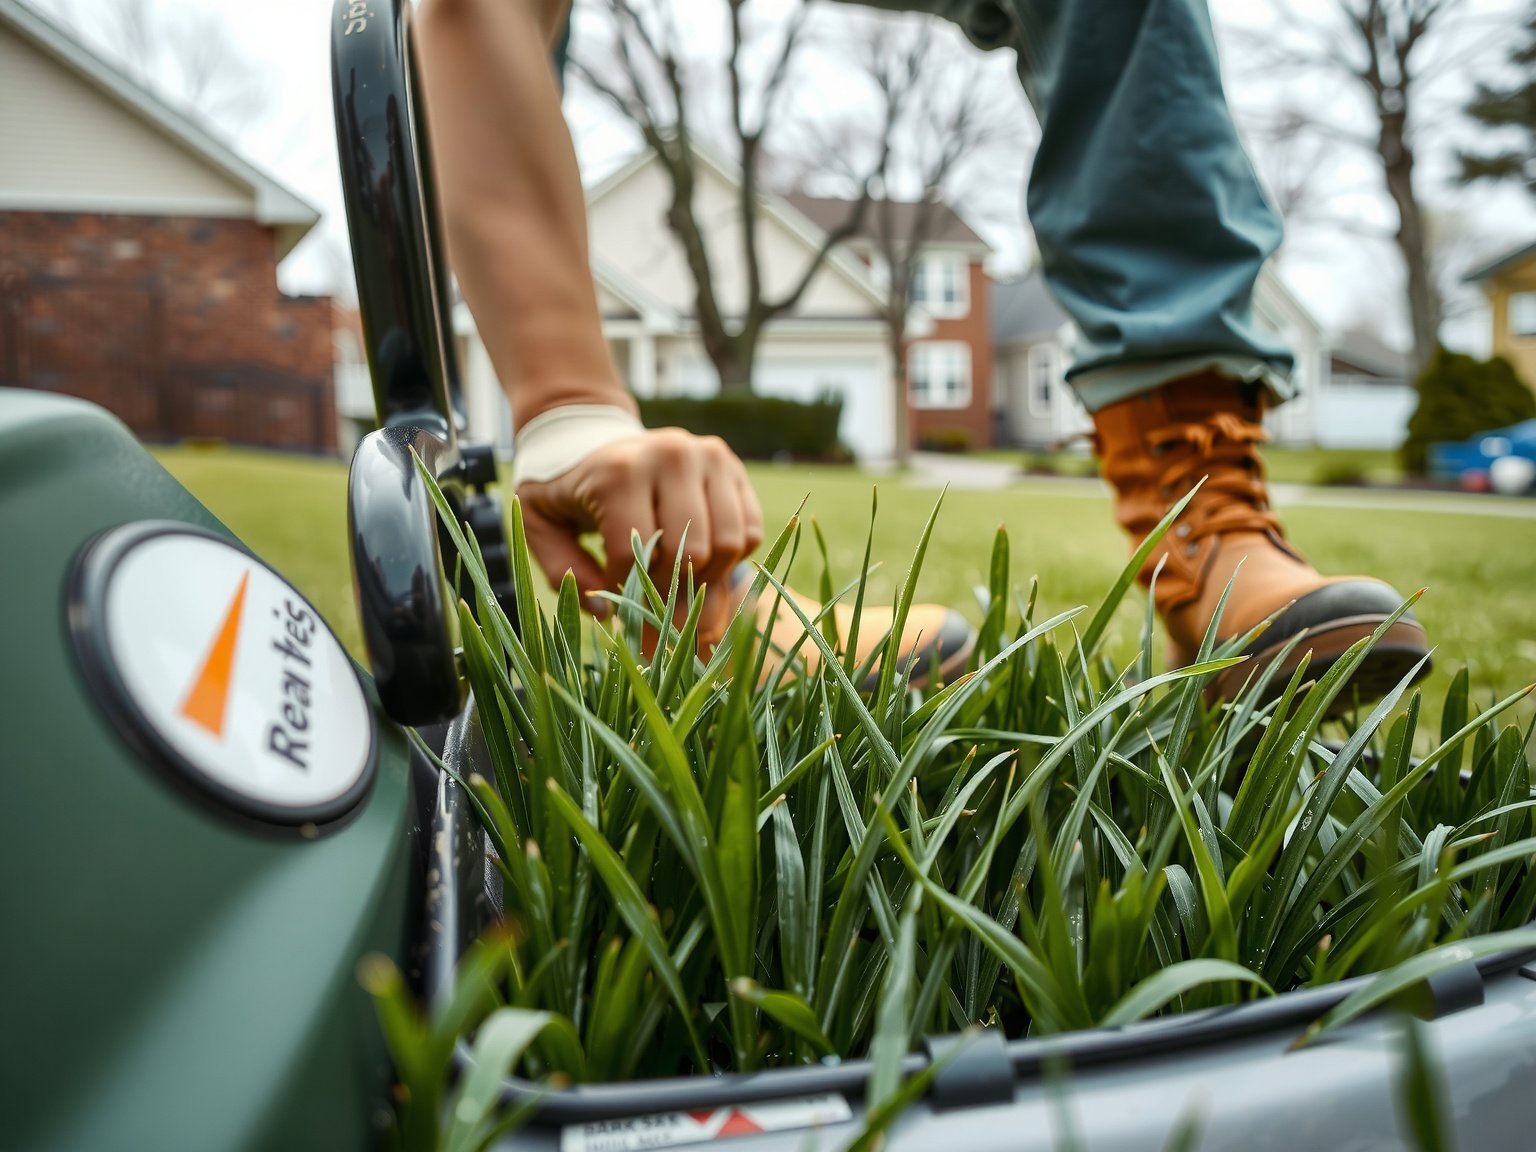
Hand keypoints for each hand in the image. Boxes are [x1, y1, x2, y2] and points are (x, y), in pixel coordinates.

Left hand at [516, 428, 764, 644]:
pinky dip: (731, 559)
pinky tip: (701, 562)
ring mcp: (708, 457)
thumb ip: (563, 570)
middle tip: (653, 604)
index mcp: (621, 472)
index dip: (626, 590)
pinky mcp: (732, 467)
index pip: (637, 555)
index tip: (615, 598)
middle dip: (671, 590)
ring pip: (729, 544)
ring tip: (678, 588)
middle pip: (692, 552)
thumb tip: (609, 610)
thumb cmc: (565, 488)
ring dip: (706, 579)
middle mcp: (671, 455)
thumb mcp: (540, 525)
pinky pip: (749, 531)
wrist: (589, 436)